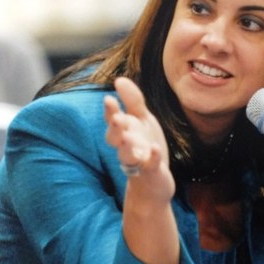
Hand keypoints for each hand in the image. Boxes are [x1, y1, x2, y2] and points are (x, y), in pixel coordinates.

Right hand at [104, 77, 174, 203]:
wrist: (153, 183)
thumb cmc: (145, 147)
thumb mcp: (141, 121)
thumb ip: (132, 101)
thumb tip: (119, 79)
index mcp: (124, 132)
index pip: (113, 120)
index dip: (110, 111)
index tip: (109, 99)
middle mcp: (127, 147)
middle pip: (115, 139)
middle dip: (114, 129)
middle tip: (116, 118)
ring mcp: (138, 161)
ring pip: (127, 155)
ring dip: (126, 146)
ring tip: (128, 137)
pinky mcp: (151, 172)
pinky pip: (150, 166)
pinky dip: (152, 158)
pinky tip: (154, 150)